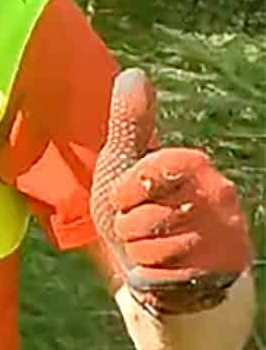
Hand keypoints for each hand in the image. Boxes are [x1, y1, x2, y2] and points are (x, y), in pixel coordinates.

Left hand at [90, 68, 253, 312]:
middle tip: (141, 226)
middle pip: (145, 216)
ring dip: (139, 253)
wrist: (164, 266)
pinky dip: (153, 276)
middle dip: (129, 228)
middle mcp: (219, 194)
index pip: (149, 173)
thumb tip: (132, 73)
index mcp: (195, 164)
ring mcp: (226, 233)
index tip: (124, 199)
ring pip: (153, 248)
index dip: (125, 193)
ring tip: (153, 247)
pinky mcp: (225, 268)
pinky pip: (165, 275)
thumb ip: (129, 123)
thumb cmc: (138, 209)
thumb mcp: (124, 164)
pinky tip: (166, 269)